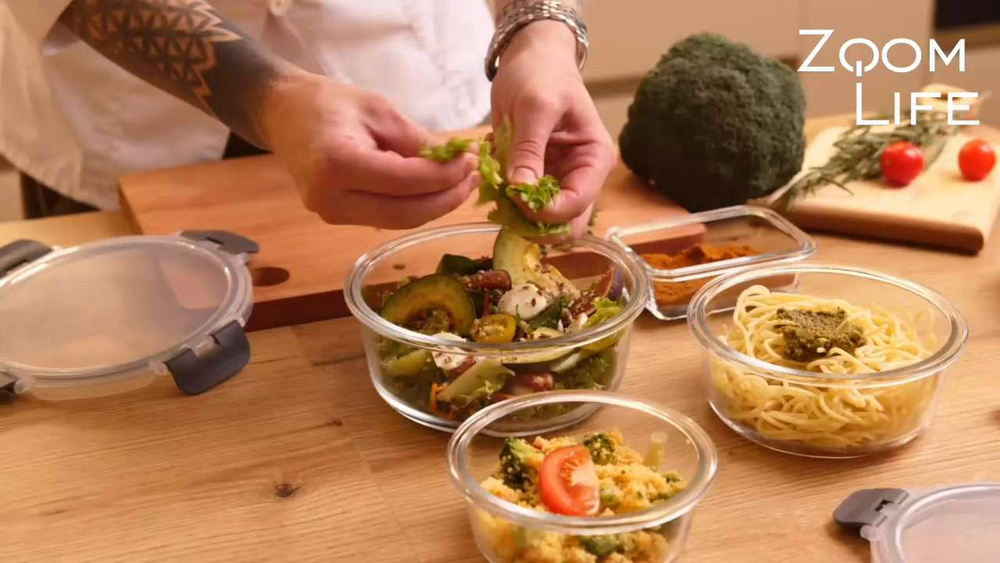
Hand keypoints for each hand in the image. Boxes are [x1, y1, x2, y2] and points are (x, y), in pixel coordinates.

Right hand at [259, 71, 478, 228]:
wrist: (283, 114)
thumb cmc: (328, 103)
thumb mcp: (379, 110)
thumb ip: (418, 141)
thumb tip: (459, 163)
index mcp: (338, 164)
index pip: (407, 182)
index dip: (446, 176)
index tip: (471, 160)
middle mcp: (331, 198)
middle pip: (406, 213)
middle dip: (447, 198)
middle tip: (474, 177)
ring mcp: (332, 214)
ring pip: (400, 221)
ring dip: (436, 205)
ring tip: (462, 182)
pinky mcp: (338, 218)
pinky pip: (387, 217)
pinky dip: (416, 206)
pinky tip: (437, 189)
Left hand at [491, 21, 615, 237]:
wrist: (530, 59)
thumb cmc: (541, 75)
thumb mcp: (535, 106)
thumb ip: (529, 148)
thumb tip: (521, 189)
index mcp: (594, 159)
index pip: (577, 205)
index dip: (545, 211)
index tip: (515, 196)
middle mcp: (581, 177)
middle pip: (564, 224)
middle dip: (533, 222)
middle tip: (503, 204)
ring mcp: (558, 181)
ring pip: (541, 221)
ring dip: (514, 212)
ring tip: (495, 186)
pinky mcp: (535, 180)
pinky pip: (520, 205)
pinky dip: (504, 198)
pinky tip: (493, 176)